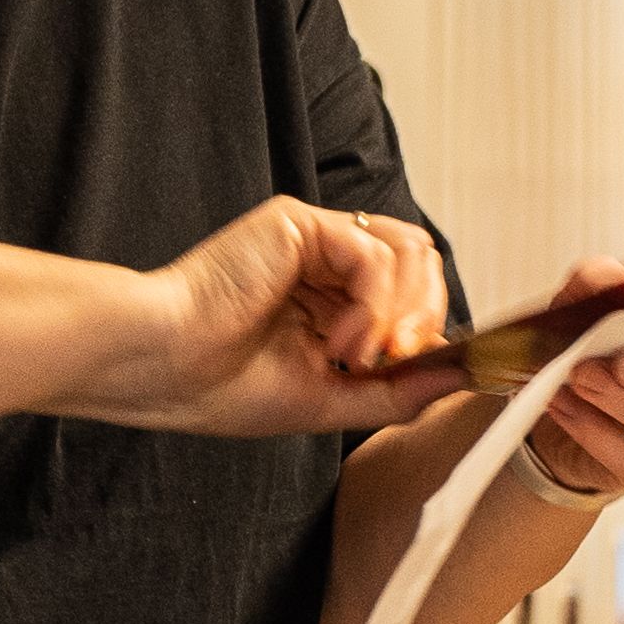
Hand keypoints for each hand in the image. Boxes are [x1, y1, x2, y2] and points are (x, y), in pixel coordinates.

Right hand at [88, 199, 457, 435]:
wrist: (161, 368)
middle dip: (426, 317)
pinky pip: (372, 250)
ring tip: (360, 352)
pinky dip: (373, 301)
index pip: (413, 295)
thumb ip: (398, 389)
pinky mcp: (297, 224)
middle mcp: (326, 263)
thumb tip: (461, 377)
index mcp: (332, 301)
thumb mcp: (331, 399)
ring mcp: (313, 240)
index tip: (421, 372)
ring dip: (401, 311)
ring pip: (409, 250)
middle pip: (423, 263)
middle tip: (397, 360)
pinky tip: (340, 338)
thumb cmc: (219, 385)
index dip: (430, 331)